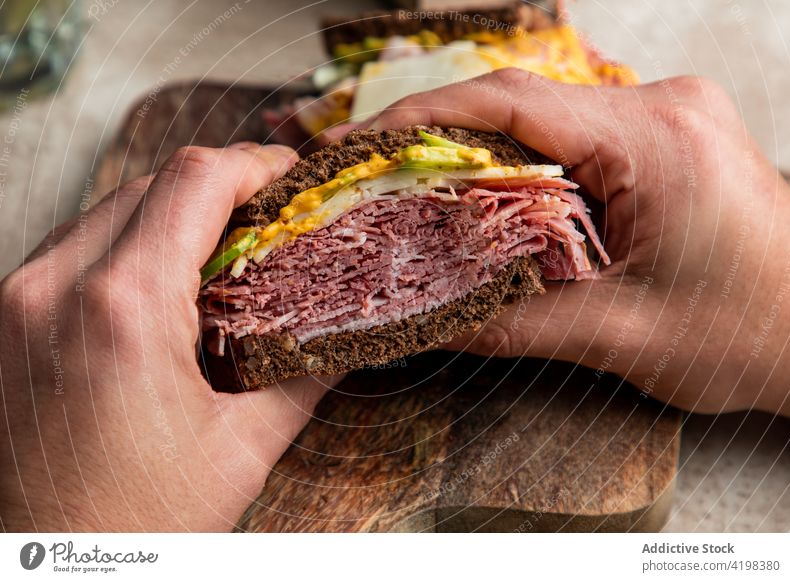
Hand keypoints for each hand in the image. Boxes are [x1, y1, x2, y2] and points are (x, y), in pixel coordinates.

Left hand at [0, 143, 337, 531]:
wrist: (43, 573)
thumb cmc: (137, 527)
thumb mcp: (242, 449)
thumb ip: (307, 373)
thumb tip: (352, 329)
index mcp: (122, 310)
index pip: (194, 183)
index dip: (254, 166)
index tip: (289, 178)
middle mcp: (53, 287)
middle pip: (151, 184)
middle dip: (218, 189)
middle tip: (267, 218)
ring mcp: (15, 300)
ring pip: (107, 209)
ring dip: (170, 214)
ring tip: (221, 250)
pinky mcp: (3, 318)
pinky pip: (73, 246)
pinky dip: (127, 244)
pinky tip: (163, 281)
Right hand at [369, 68, 789, 417]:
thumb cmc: (747, 335)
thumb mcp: (621, 336)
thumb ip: (515, 324)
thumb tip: (432, 321)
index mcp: (656, 143)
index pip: (514, 103)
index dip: (426, 117)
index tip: (366, 142)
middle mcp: (662, 109)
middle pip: (521, 103)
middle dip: (440, 136)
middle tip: (376, 171)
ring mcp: (666, 117)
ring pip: (543, 117)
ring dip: (479, 152)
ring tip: (417, 186)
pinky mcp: (663, 138)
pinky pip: (571, 136)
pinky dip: (520, 165)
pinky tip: (486, 196)